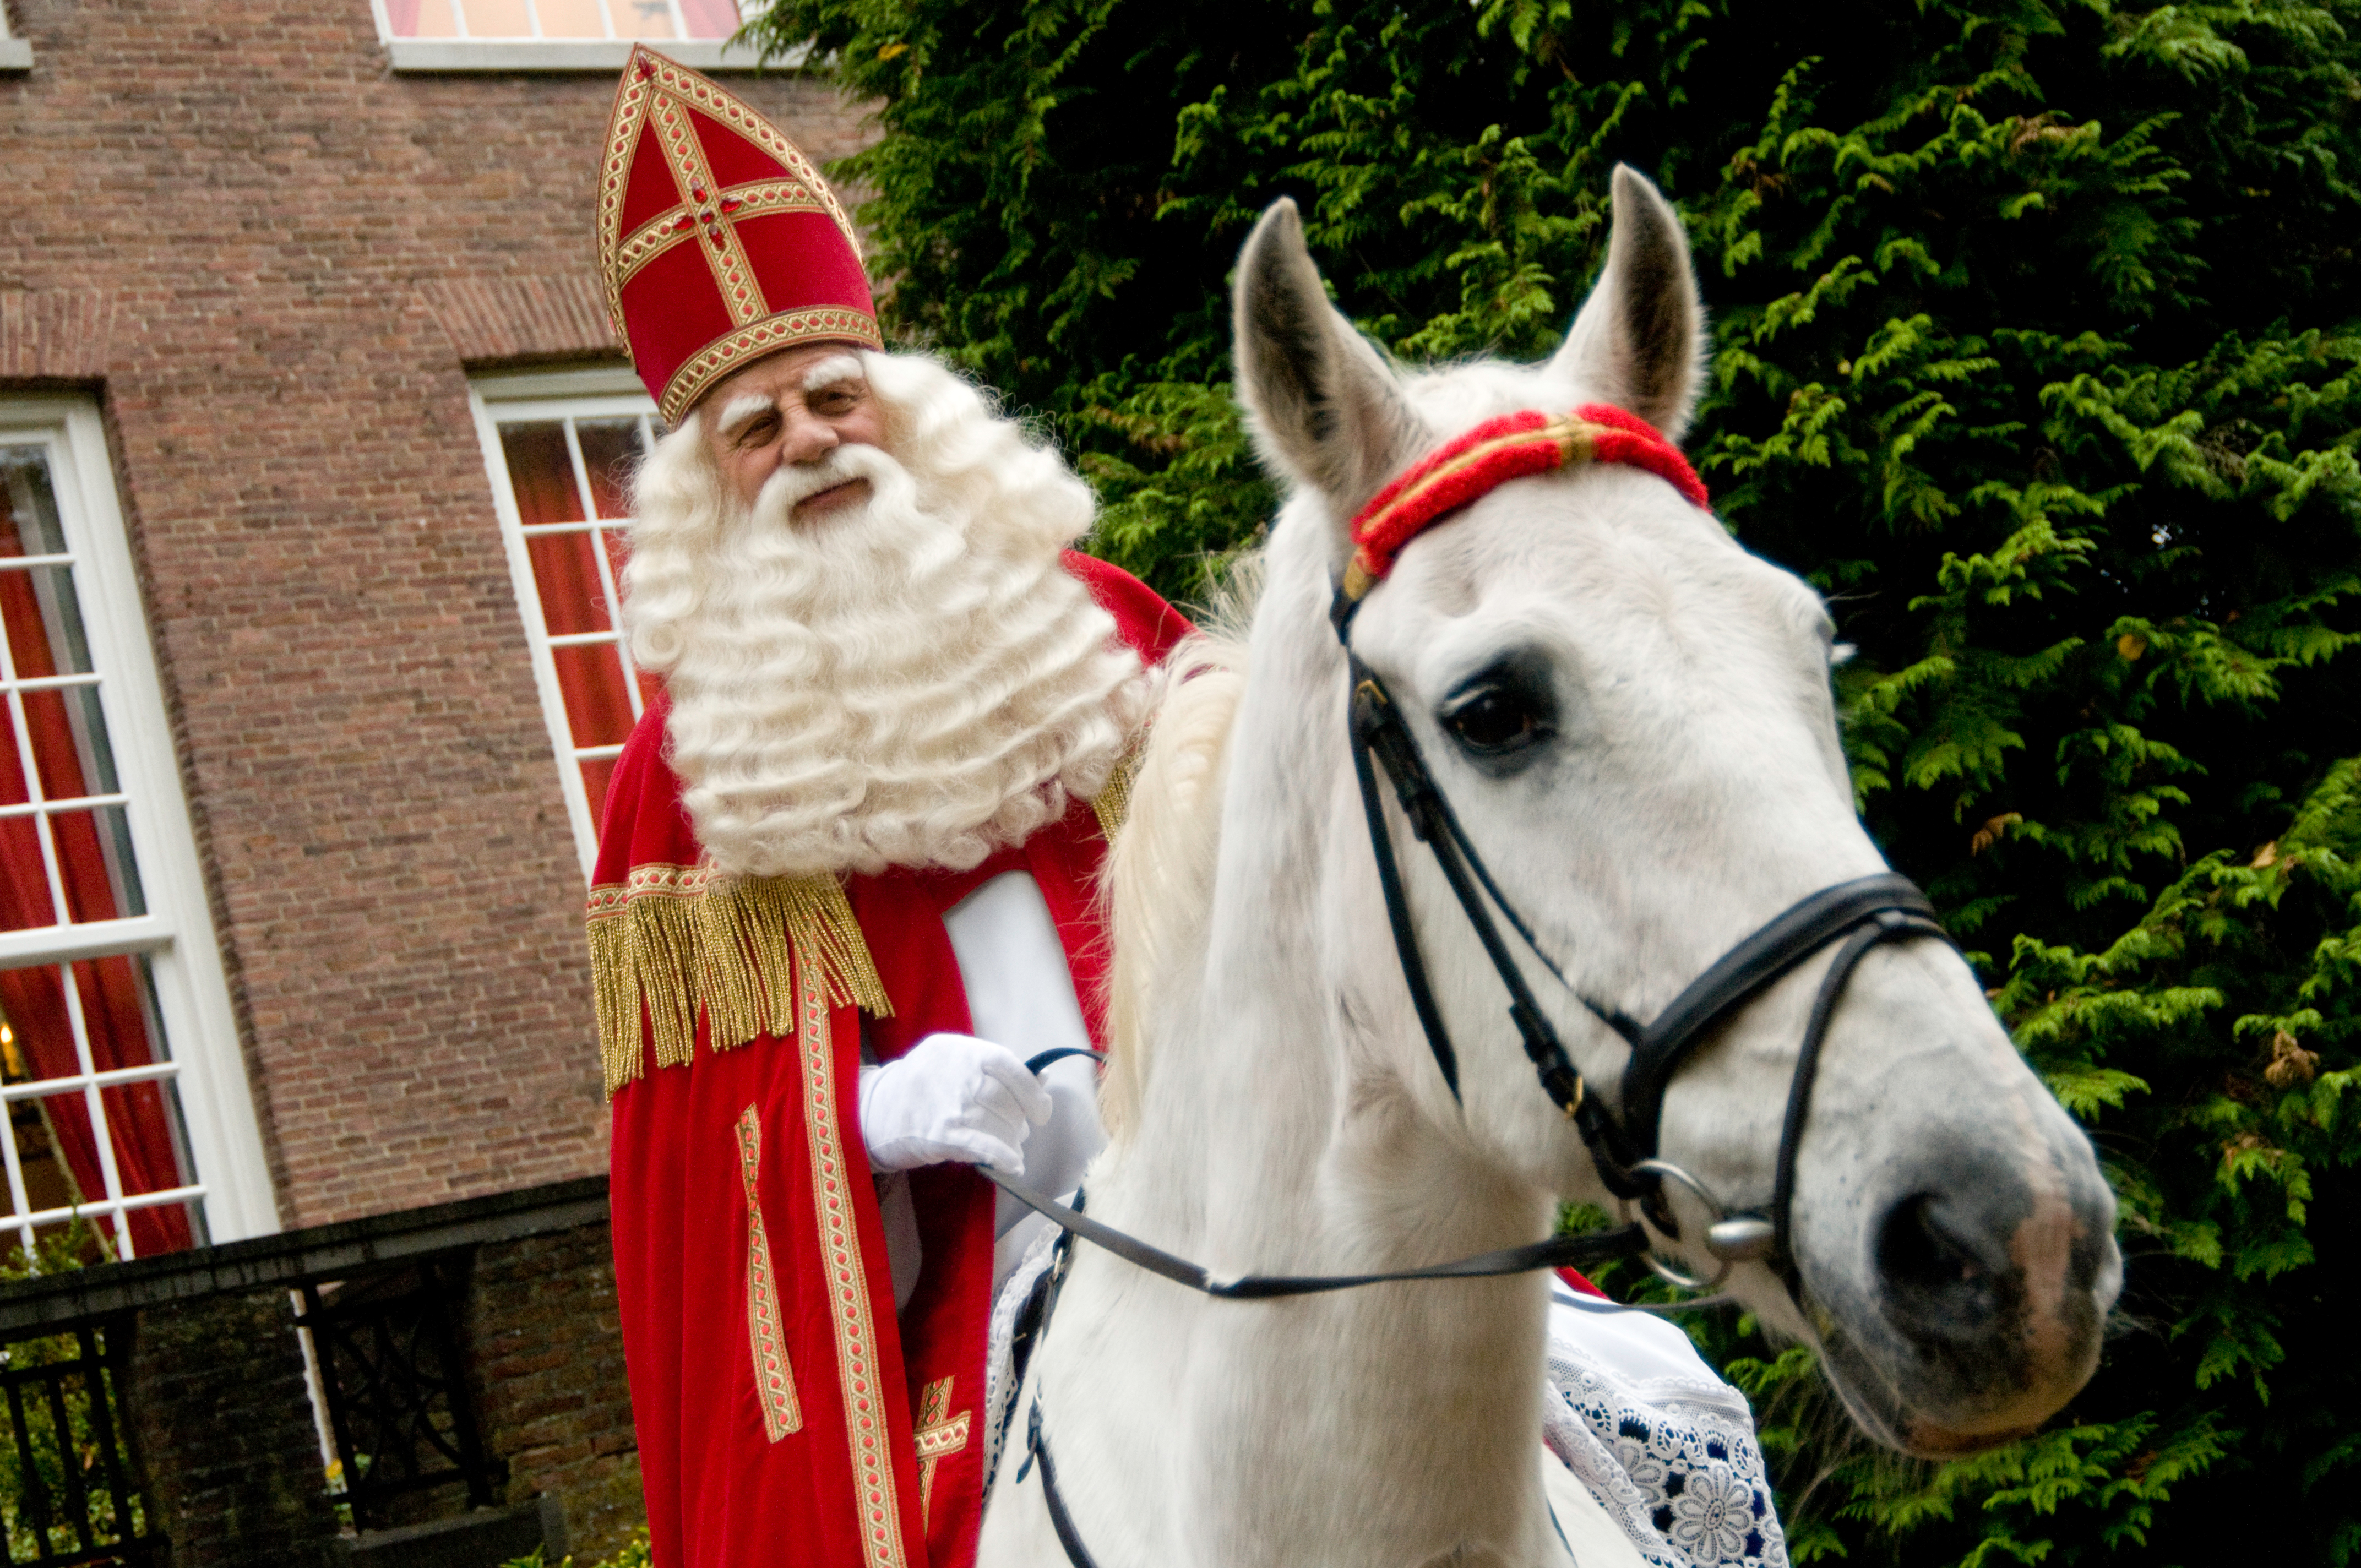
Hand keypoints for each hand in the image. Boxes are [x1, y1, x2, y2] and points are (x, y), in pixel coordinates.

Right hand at [857, 1033, 1054, 1175]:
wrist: (870, 1112)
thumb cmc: (919, 1087)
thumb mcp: (951, 1062)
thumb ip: (992, 1068)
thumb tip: (1043, 1079)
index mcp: (960, 1049)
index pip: (1009, 1066)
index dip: (1032, 1091)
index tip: (1041, 1111)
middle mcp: (957, 1072)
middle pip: (1006, 1100)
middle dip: (1018, 1122)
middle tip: (1017, 1133)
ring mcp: (950, 1104)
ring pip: (999, 1125)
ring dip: (1011, 1143)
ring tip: (1010, 1150)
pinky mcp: (942, 1134)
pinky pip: (985, 1146)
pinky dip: (1004, 1158)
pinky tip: (1012, 1166)